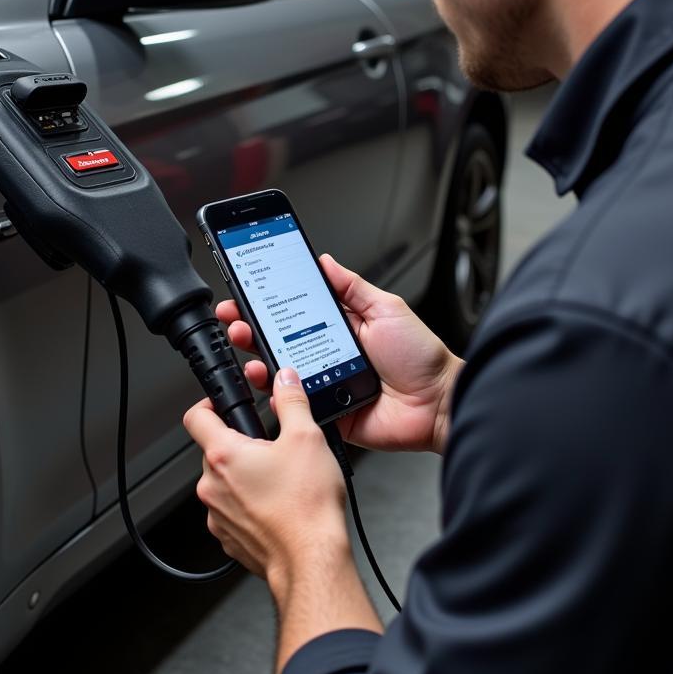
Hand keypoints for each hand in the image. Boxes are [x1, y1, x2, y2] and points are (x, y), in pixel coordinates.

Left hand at [183, 367, 349, 584]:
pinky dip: (250, 504)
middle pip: (215, 451)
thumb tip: (285, 380)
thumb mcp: (307, 437)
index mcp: (224, 456)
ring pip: (225, 482)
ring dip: (245, 476)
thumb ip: (292, 401)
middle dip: (240, 444)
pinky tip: (278, 505)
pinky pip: (233, 511)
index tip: (222, 403)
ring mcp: (218, 515)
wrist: (311, 558)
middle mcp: (212, 486)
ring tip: (280, 479)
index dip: (208, 403)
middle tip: (271, 446)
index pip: (196, 417)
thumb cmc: (306, 506)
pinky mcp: (229, 538)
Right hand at [216, 254, 462, 454]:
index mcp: (340, 327)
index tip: (246, 291)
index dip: (269, 302)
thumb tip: (325, 261)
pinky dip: (275, 394)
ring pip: (279, 372)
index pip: (295, 310)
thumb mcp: (386, 309)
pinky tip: (265, 378)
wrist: (437, 402)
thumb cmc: (420, 357)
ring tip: (245, 343)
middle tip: (234, 317)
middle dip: (251, 326)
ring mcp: (323, 383)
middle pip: (279, 339)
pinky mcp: (324, 412)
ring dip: (256, 356)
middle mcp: (327, 354)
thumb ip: (353, 288)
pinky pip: (292, 405)